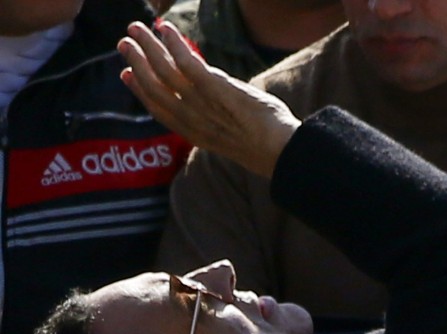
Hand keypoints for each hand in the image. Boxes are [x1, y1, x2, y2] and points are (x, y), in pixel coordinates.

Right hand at [118, 20, 300, 177]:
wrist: (281, 152)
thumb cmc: (264, 142)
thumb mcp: (230, 132)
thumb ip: (214, 113)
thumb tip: (211, 89)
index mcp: (193, 132)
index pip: (158, 108)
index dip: (138, 90)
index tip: (125, 73)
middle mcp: (191, 118)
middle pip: (154, 87)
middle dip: (136, 62)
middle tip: (124, 42)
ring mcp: (202, 104)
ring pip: (165, 71)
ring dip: (148, 46)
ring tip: (136, 28)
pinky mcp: (216, 90)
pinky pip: (187, 62)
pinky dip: (174, 43)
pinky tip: (165, 28)